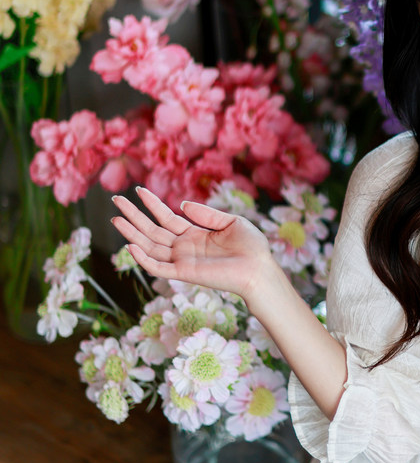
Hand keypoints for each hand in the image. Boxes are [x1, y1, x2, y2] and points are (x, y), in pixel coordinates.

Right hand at [111, 187, 278, 301]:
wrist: (260, 269)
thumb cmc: (252, 247)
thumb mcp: (231, 222)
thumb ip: (206, 213)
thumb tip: (180, 204)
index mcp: (196, 234)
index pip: (167, 217)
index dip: (153, 204)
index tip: (139, 189)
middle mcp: (185, 247)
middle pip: (153, 230)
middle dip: (134, 215)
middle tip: (116, 200)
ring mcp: (183, 260)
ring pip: (150, 246)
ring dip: (132, 233)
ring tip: (115, 218)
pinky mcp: (185, 273)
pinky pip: (158, 267)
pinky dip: (143, 258)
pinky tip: (130, 245)